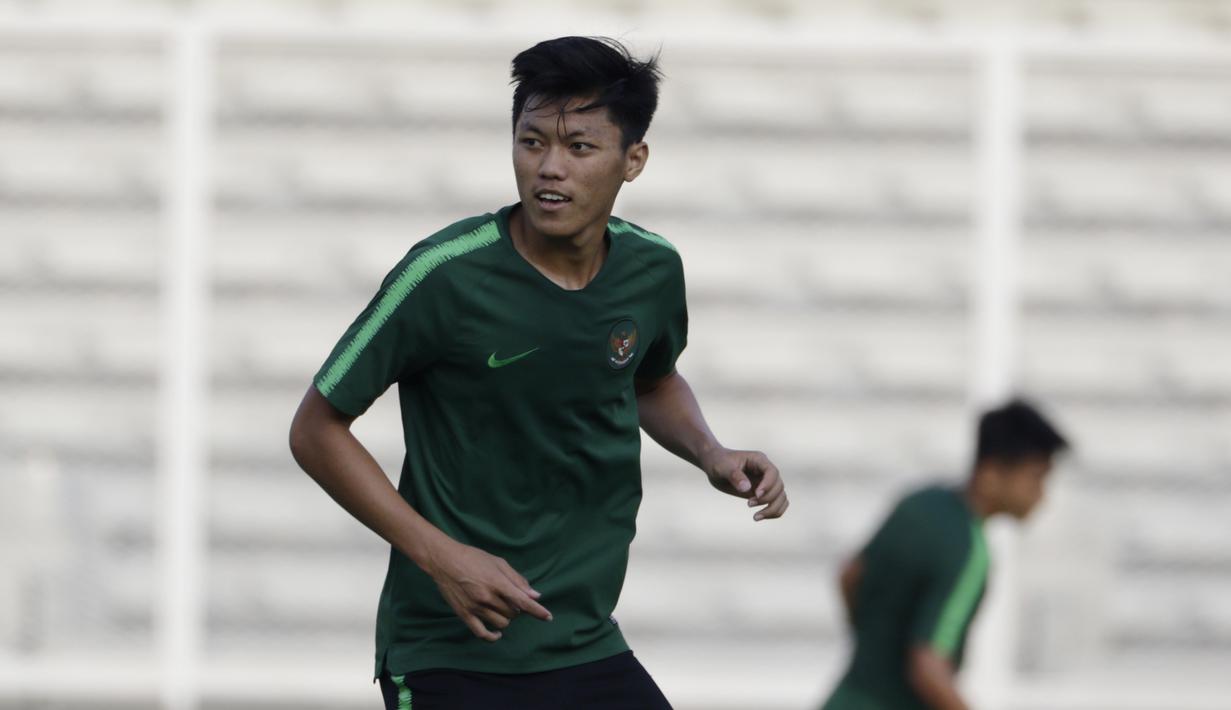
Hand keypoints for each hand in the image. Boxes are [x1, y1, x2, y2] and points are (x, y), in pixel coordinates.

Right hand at [423, 539, 552, 640]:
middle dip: (517, 608)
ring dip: (507, 618)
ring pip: (501, 623)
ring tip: (502, 608)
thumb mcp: (498, 562)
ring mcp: (475, 608)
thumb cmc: (474, 558)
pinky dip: (492, 636)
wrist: (445, 561)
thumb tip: (535, 595)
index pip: (523, 601)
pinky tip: (498, 633)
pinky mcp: (464, 614)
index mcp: (497, 583)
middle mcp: (487, 597)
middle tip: (511, 599)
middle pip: (513, 613)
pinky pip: (481, 633)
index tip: (548, 617)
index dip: (538, 611)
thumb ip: (517, 580)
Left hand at [699, 447, 788, 520]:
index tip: (756, 495)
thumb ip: (734, 476)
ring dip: (772, 509)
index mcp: (759, 460)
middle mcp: (765, 471)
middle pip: (779, 486)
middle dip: (767, 499)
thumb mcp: (723, 467)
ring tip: (755, 517)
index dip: (768, 485)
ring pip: (781, 497)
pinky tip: (759, 517)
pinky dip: (773, 512)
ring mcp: (766, 482)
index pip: (772, 472)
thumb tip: (747, 488)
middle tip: (749, 504)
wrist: (715, 465)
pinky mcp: (764, 493)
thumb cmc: (718, 462)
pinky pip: (778, 504)